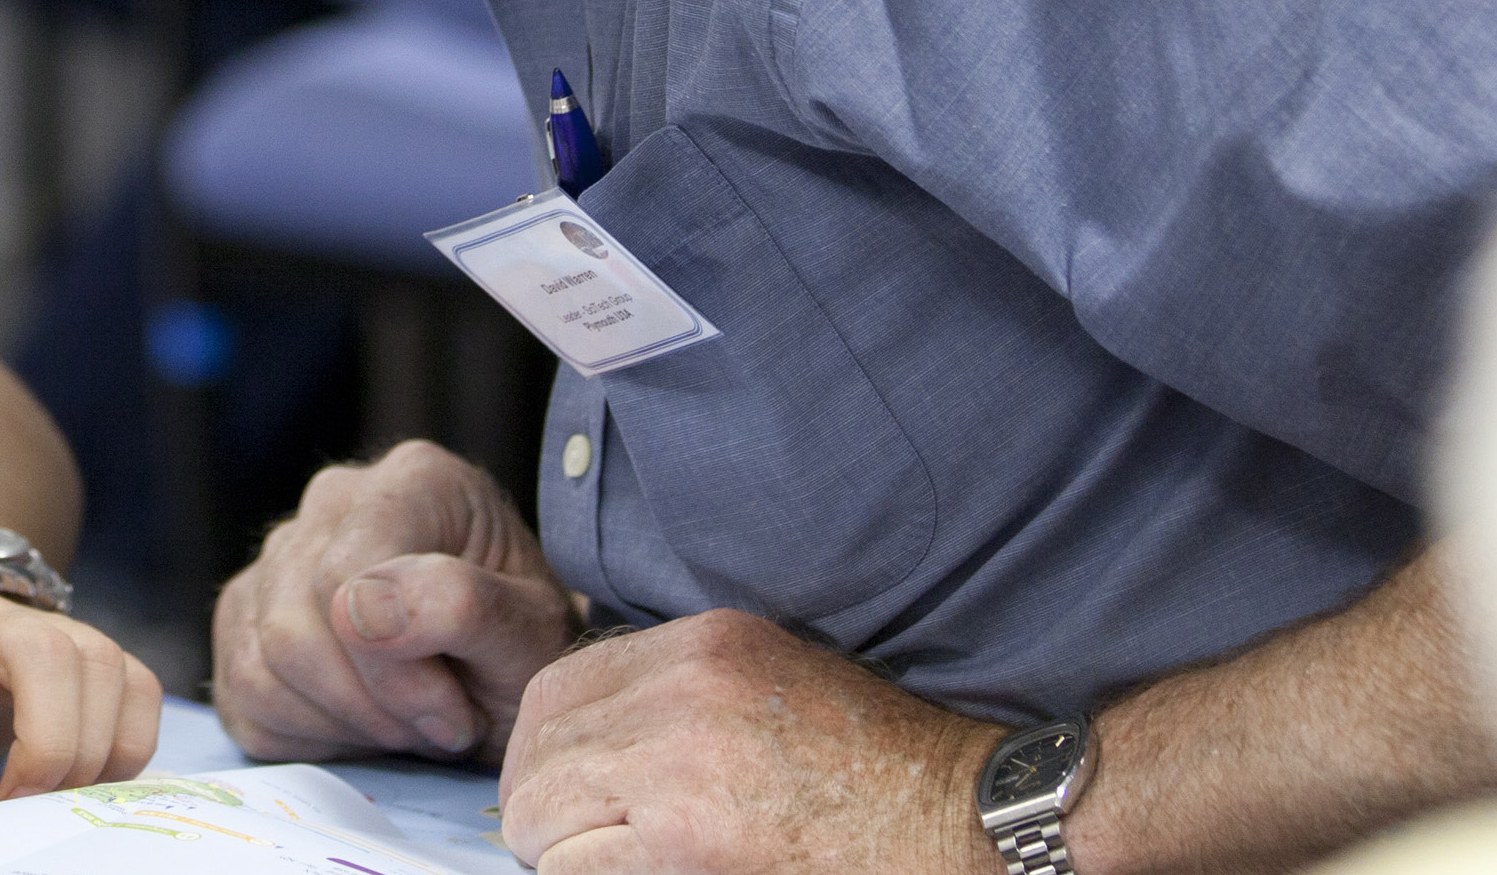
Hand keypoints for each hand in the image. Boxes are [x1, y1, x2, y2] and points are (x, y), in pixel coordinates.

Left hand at [0, 588, 160, 826]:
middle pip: (44, 656)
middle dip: (44, 745)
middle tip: (15, 805)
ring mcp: (54, 626)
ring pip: (102, 669)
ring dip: (86, 752)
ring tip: (45, 797)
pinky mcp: (97, 648)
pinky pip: (141, 691)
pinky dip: (126, 747)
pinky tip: (85, 777)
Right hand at [209, 439, 577, 763]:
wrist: (508, 675)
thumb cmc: (524, 648)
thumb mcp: (530, 635)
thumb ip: (461, 605)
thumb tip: (361, 608)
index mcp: (414, 480)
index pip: (345, 578)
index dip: (394, 673)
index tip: (457, 714)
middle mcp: (332, 499)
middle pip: (292, 629)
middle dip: (371, 706)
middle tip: (437, 726)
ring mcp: (278, 554)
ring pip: (259, 667)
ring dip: (342, 724)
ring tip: (407, 722)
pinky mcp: (245, 613)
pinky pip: (242, 694)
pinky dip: (307, 735)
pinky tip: (365, 722)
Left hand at [500, 610, 997, 874]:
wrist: (960, 817)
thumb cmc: (876, 764)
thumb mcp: (771, 680)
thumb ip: (676, 691)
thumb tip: (584, 740)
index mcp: (699, 644)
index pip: (555, 690)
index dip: (544, 750)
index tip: (562, 788)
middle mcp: (679, 691)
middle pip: (535, 750)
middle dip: (542, 804)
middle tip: (572, 841)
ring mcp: (679, 765)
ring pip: (541, 811)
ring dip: (558, 847)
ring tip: (610, 864)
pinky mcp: (687, 843)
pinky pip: (574, 866)